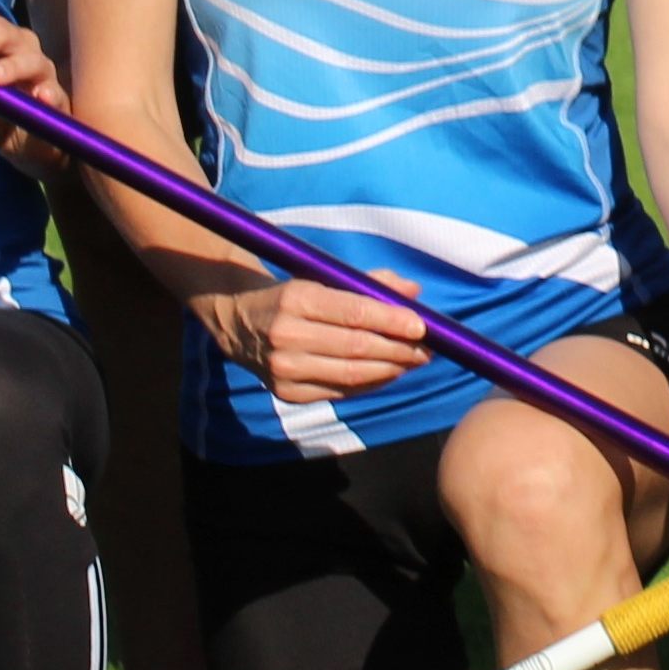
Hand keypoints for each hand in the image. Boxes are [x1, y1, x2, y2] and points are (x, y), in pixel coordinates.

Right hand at [199, 273, 427, 401]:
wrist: (238, 323)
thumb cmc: (294, 294)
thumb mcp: (324, 276)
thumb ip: (370, 282)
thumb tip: (413, 292)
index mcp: (297, 298)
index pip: (355, 312)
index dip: (392, 321)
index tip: (422, 326)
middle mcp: (287, 335)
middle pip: (357, 347)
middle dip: (400, 349)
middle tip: (429, 348)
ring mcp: (284, 369)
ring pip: (351, 374)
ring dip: (392, 369)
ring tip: (416, 361)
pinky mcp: (286, 393)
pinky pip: (340, 392)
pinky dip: (371, 384)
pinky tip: (390, 373)